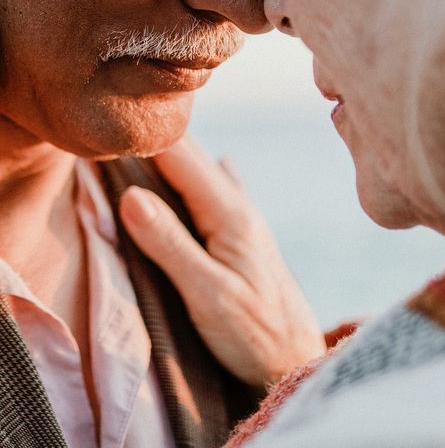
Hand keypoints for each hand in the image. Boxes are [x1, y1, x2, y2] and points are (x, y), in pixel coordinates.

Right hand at [119, 136, 325, 385]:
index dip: (141, 141)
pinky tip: (191, 167)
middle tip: (109, 134)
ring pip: (198, 170)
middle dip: (150, 142)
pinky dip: (187, 176)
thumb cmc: (253, 333)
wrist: (293, 357)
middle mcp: (237, 203)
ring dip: (166, 158)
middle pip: (189, 156)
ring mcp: (240, 214)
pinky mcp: (238, 230)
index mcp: (229, 211)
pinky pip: (210, 188)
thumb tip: (129, 195)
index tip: (105, 133)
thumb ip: (169, 243)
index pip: (179, 156)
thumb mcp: (206, 293)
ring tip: (133, 147)